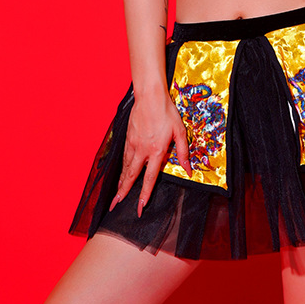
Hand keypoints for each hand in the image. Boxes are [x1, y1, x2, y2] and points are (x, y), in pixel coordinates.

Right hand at [111, 88, 190, 216]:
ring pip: (125, 167)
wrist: (150, 96)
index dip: (144, 194)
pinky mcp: (128, 137)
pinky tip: (121, 172)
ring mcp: (133, 144)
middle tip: (115, 206)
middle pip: (131, 176)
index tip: (140, 207)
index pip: (149, 178)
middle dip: (123, 193)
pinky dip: (121, 167)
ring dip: (120, 182)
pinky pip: (124, 156)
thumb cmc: (167, 112)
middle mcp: (142, 150)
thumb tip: (189, 169)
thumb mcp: (179, 131)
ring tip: (117, 194)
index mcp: (156, 151)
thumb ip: (183, 152)